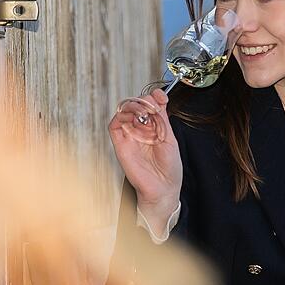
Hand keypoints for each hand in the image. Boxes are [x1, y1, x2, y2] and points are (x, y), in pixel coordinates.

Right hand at [109, 89, 182, 217]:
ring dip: (133, 106)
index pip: (149, 103)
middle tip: (153, 106)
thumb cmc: (169, 167)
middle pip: (136, 104)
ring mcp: (130, 136)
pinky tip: (134, 117)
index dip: (154, 96)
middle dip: (144, 100)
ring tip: (146, 112)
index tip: (161, 96)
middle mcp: (141, 129)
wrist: (164, 188)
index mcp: (154, 126)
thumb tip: (158, 98)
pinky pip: (114, 126)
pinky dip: (121, 116)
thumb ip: (162, 118)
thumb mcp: (170, 137)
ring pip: (123, 111)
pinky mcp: (121, 145)